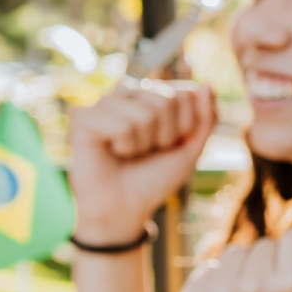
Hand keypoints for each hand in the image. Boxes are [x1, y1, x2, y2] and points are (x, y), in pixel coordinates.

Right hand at [67, 80, 216, 244]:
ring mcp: (105, 102)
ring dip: (142, 144)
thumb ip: (205, 118)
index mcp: (152, 95)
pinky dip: (123, 146)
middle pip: (167, 101)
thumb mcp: (190, 149)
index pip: (185, 94)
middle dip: (164, 136)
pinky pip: (121, 125)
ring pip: (145, 114)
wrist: (125, 207)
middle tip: (146, 151)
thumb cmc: (154, 177)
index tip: (167, 145)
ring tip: (126, 152)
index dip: (184, 127)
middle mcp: (128, 92)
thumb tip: (207, 84)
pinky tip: (110, 150)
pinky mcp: (83, 116)